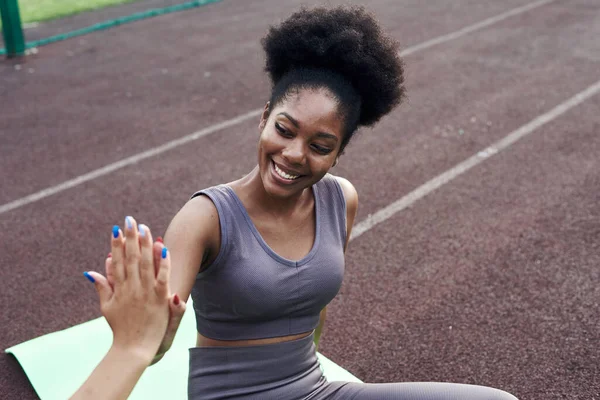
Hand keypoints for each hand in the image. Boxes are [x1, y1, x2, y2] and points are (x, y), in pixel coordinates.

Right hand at [85, 216, 180, 362]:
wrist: (133, 349)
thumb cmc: (121, 329)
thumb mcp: (107, 307)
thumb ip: (102, 287)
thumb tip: (90, 272)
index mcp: (119, 288)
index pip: (117, 261)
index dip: (117, 244)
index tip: (116, 229)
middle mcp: (131, 287)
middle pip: (131, 257)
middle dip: (130, 237)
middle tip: (129, 219)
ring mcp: (145, 292)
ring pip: (145, 263)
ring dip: (145, 244)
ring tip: (144, 227)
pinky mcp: (159, 299)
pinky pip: (162, 277)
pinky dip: (163, 263)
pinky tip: (163, 248)